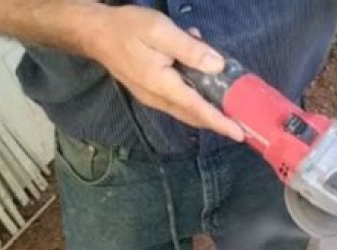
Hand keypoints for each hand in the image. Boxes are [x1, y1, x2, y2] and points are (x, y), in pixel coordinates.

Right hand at [80, 5, 243, 140]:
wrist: (94, 32)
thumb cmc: (126, 28)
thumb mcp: (160, 31)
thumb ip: (190, 50)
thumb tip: (217, 66)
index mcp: (162, 85)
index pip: (198, 109)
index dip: (220, 122)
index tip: (240, 135)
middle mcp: (158, 98)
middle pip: (195, 115)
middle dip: (219, 119)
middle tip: (242, 118)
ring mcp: (153, 97)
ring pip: (188, 107)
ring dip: (206, 100)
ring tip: (220, 81)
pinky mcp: (151, 91)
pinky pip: (179, 97)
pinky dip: (194, 88)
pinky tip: (196, 63)